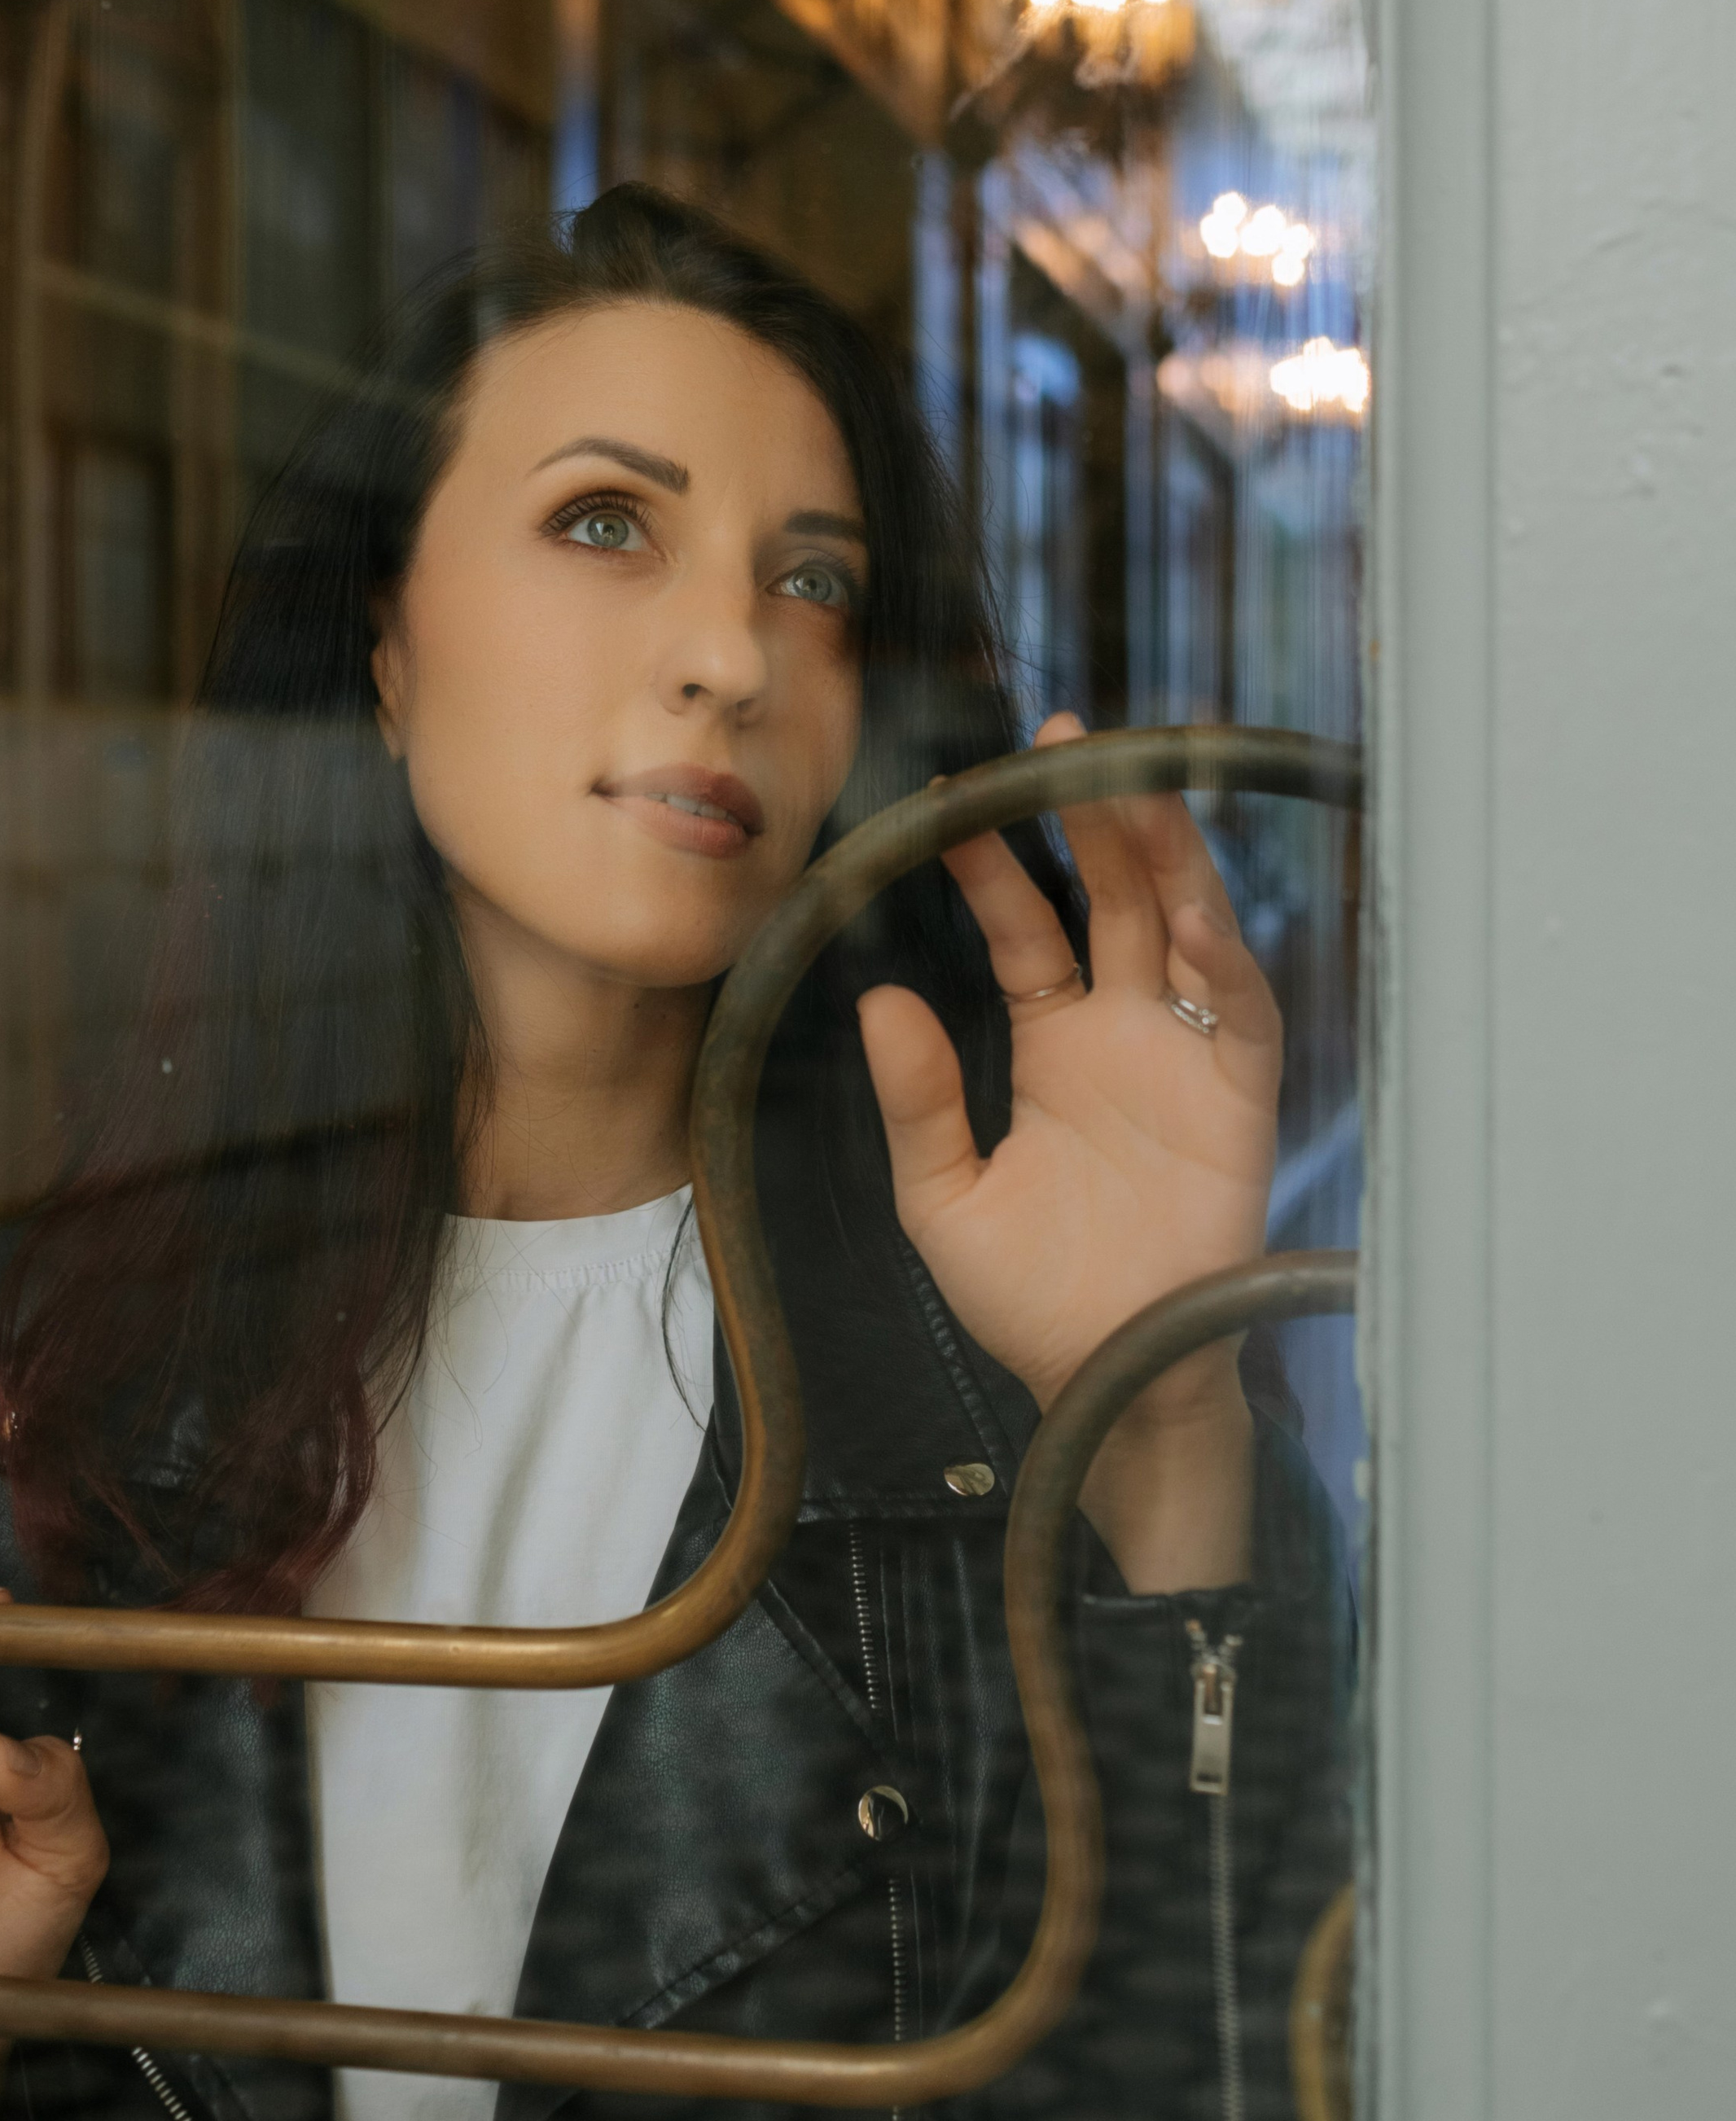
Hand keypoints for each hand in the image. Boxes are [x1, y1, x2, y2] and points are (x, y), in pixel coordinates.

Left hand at [857, 715, 1279, 1584]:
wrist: (1106, 1378)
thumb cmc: (1031, 1298)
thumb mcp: (943, 1197)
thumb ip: (917, 1100)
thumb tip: (879, 1000)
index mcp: (1055, 1044)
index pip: (1026, 926)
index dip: (993, 864)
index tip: (950, 799)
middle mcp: (1126, 1032)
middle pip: (1113, 898)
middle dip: (1089, 817)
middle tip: (1056, 742)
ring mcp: (1187, 1057)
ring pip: (1183, 926)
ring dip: (1163, 853)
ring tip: (1131, 780)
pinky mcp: (1241, 1098)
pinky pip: (1241, 1011)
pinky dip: (1224, 956)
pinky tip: (1192, 908)